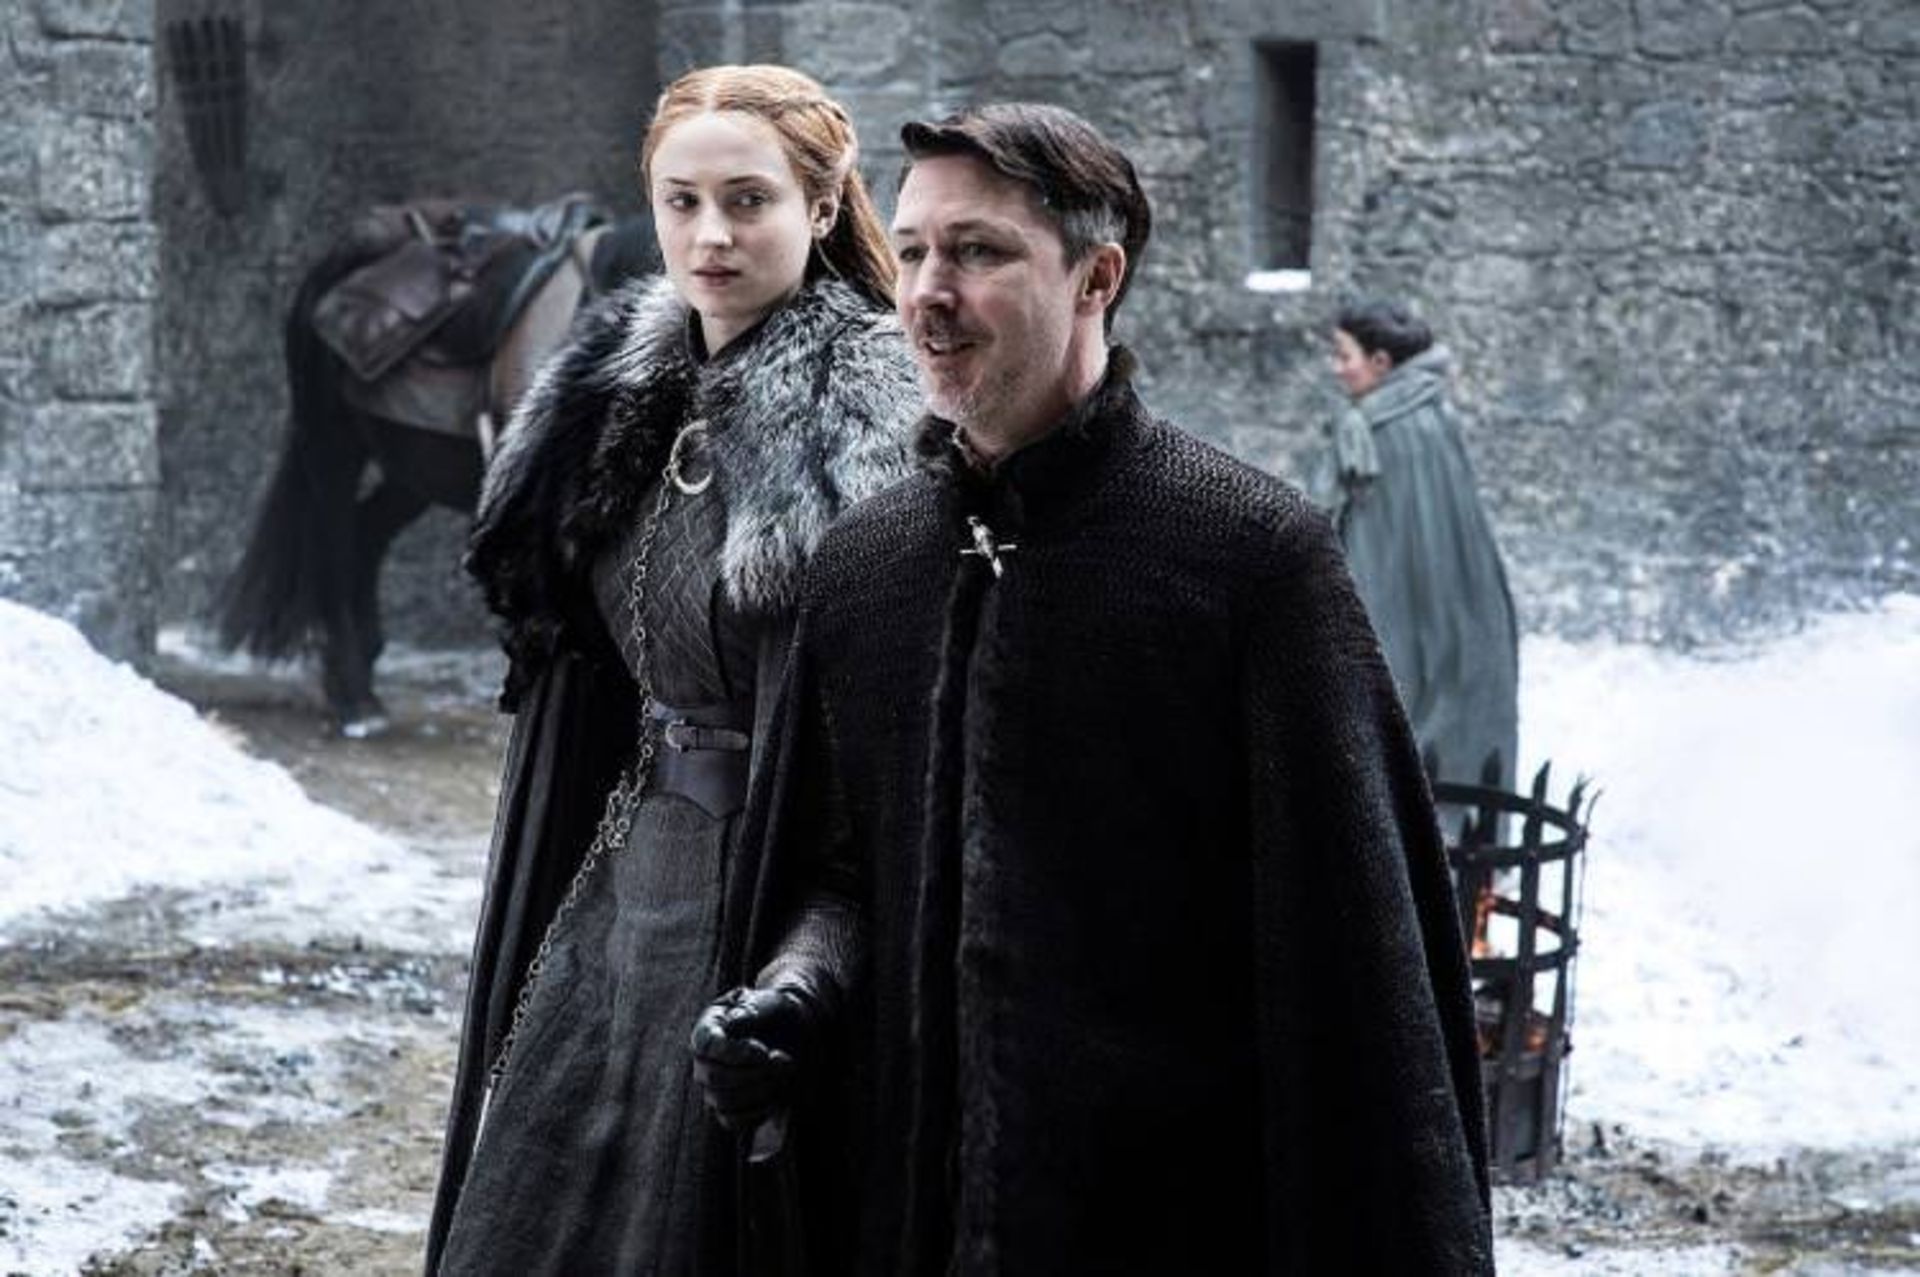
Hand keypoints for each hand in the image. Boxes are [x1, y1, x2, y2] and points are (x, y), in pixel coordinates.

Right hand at [690, 985, 813, 1130]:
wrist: (792, 1031)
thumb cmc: (776, 1012)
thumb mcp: (768, 1002)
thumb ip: (750, 1010)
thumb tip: (732, 1023)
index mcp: (708, 1028)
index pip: (705, 1045)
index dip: (733, 1053)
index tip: (764, 1052)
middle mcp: (704, 1060)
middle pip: (714, 1078)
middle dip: (754, 1073)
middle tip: (784, 1061)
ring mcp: (713, 1086)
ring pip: (724, 1101)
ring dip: (760, 1091)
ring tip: (785, 1074)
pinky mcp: (728, 1107)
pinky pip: (732, 1120)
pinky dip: (757, 1110)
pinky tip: (778, 1093)